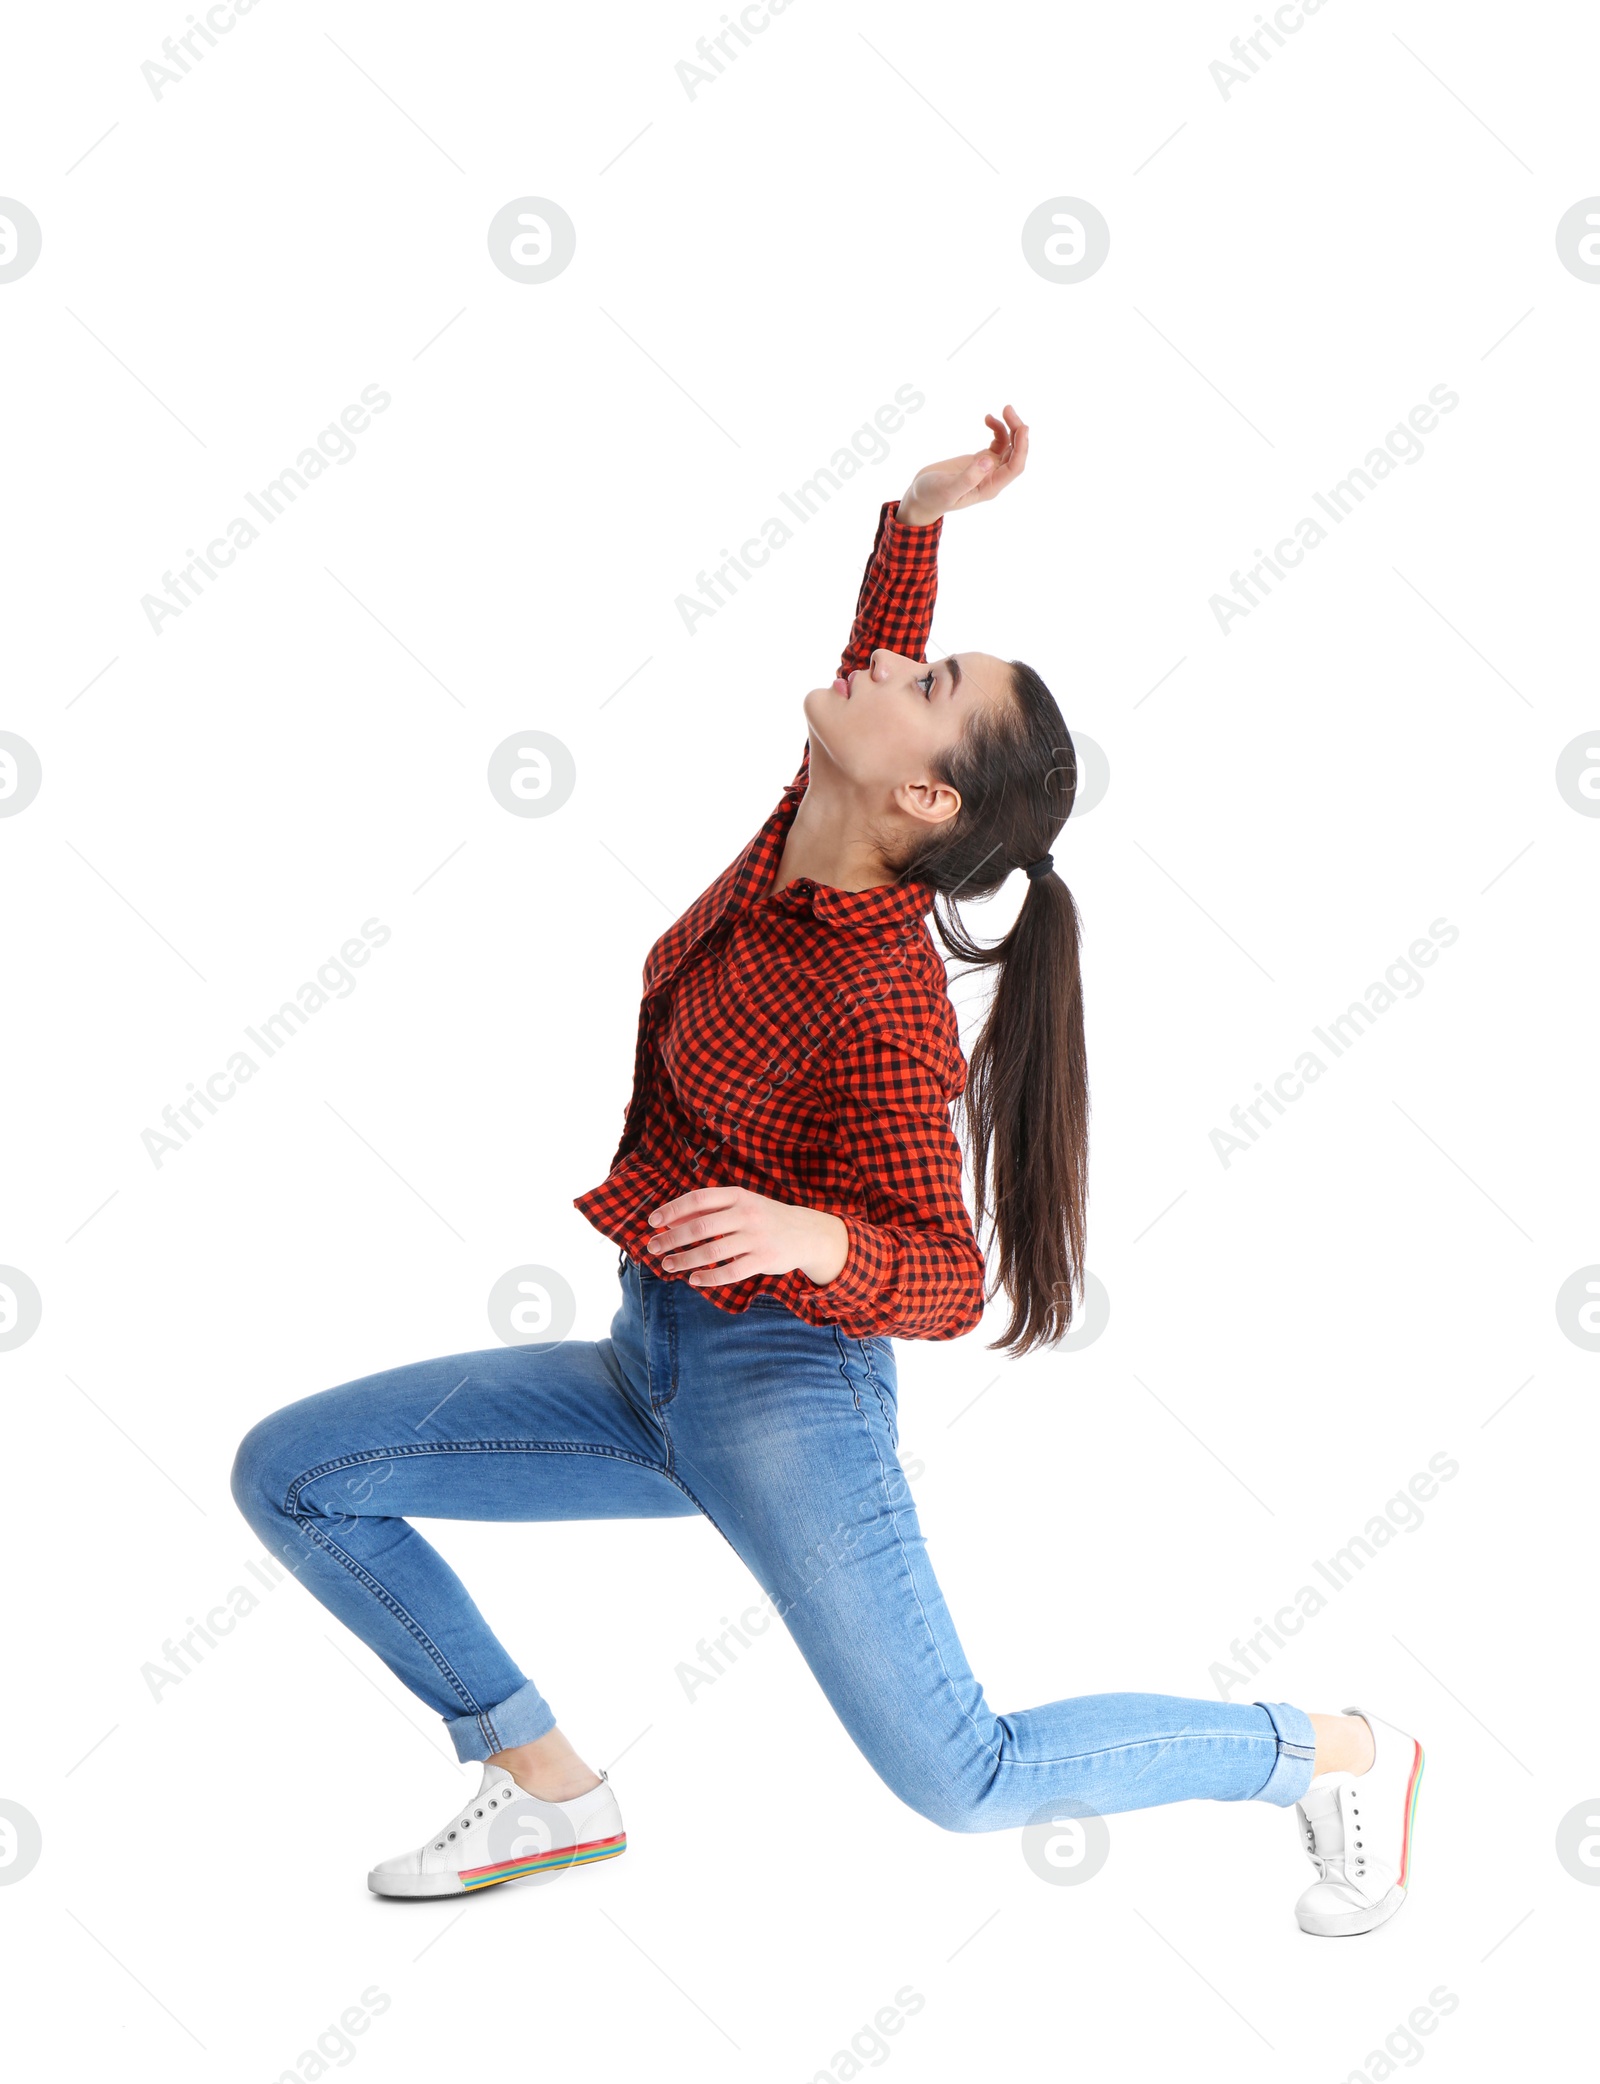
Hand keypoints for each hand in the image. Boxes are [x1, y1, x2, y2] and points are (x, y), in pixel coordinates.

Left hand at [646, 1186, 848, 1288]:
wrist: (806, 1233)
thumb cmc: (763, 1217)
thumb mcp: (740, 1205)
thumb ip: (708, 1210)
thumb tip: (670, 1219)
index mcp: (737, 1196)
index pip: (697, 1199)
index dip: (672, 1209)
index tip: (653, 1222)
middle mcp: (746, 1214)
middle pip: (700, 1227)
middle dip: (671, 1238)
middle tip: (653, 1247)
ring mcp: (756, 1238)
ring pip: (712, 1252)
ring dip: (685, 1260)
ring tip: (668, 1265)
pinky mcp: (764, 1260)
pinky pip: (730, 1272)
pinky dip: (709, 1278)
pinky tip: (694, 1280)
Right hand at [897, 404, 1028, 525]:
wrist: (921, 496)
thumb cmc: (932, 496)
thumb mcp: (948, 489)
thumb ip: (968, 478)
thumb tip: (989, 460)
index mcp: (990, 487)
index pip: (1014, 466)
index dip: (1022, 447)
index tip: (1022, 427)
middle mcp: (993, 477)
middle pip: (1015, 453)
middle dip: (1017, 431)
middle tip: (1008, 409)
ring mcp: (988, 467)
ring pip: (1009, 445)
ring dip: (1010, 427)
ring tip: (1004, 409)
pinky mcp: (980, 459)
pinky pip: (998, 442)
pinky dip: (997, 429)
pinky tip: (988, 419)